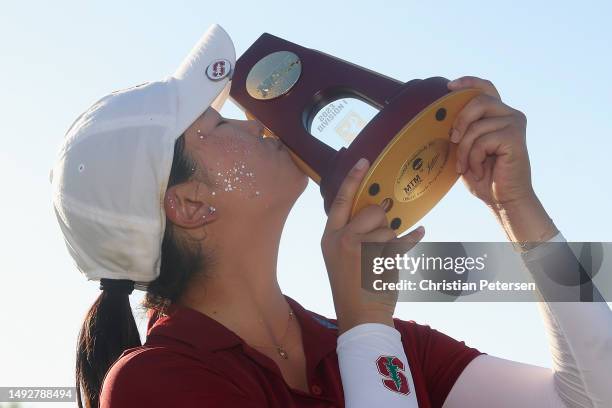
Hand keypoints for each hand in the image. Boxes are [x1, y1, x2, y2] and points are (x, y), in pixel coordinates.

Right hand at [320, 158, 424, 333]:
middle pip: (371, 211)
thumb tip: (380, 211)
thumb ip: (352, 234)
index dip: (353, 179)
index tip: (364, 161)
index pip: (340, 200)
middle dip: (381, 222)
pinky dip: (413, 238)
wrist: (360, 318)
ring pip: (388, 228)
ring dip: (391, 242)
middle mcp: (342, 238)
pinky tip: (420, 234)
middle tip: (378, 244)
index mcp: (329, 237)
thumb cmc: (353, 288)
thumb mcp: (340, 258)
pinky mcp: (380, 258)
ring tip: (382, 263)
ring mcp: (361, 248)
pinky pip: (403, 239)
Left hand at [448, 76, 534, 207]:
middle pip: (478, 101)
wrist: (503, 199)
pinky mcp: (515, 136)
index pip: (485, 88)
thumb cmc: (484, 176)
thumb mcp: (466, 148)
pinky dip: (474, 158)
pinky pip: (483, 140)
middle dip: (459, 122)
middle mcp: (510, 114)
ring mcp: (515, 124)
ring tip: (467, 166)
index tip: (450, 87)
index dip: (469, 83)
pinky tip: (479, 170)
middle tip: (453, 141)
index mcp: (498, 114)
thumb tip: (441, 117)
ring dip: (465, 149)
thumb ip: (462, 130)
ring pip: (476, 125)